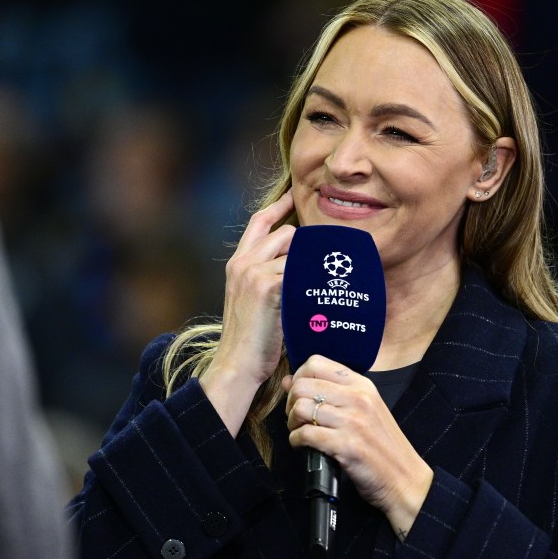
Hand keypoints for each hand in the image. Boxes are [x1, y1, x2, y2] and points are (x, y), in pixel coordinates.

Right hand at [200, 191, 294, 435]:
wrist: (238, 363)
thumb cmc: (251, 338)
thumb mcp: (252, 299)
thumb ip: (267, 277)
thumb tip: (296, 265)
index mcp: (237, 263)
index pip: (259, 222)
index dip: (278, 206)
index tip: (292, 195)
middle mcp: (243, 262)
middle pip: (285, 234)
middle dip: (306, 247)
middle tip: (320, 266)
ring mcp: (254, 272)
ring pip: (296, 252)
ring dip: (311, 267)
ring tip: (317, 287)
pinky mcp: (268, 286)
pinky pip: (299, 271)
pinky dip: (311, 282)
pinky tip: (317, 296)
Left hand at [283, 355, 433, 540]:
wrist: (405, 477)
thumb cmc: (382, 445)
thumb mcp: (362, 409)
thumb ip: (329, 392)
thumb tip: (289, 381)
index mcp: (362, 384)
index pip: (315, 363)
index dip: (298, 378)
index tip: (299, 395)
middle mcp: (358, 398)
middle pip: (302, 385)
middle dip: (291, 403)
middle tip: (297, 418)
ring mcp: (353, 421)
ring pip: (301, 408)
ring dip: (292, 423)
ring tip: (300, 432)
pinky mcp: (347, 446)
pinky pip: (305, 435)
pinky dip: (296, 441)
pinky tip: (303, 447)